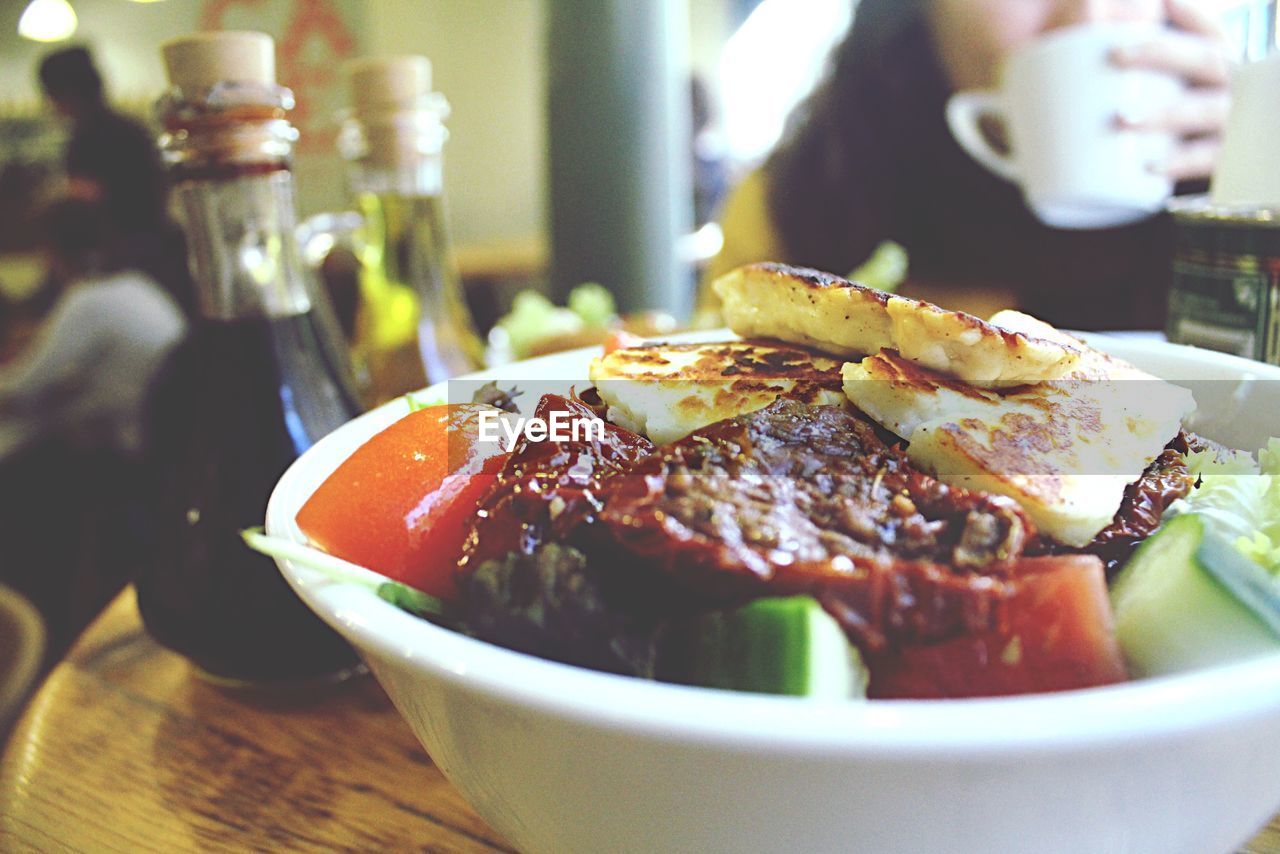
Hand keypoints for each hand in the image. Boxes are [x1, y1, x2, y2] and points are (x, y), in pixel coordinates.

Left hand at [1111, 0, 1233, 181]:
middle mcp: (1230, 86)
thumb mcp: (1159, 88)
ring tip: (1122, 119)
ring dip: (1164, 113)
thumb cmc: (1168, 121)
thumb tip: (1088, 16)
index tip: (1161, 4)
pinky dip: (1178, 161)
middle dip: (1161, 54)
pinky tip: (1150, 166)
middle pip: (1205, 59)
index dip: (1191, 15)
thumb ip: (1133, 60)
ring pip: (1204, 110)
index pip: (1210, 31)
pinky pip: (1204, 159)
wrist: (1193, 173)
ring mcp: (1229, 122)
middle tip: (1115, 55)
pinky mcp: (1221, 160)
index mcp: (1218, 63)